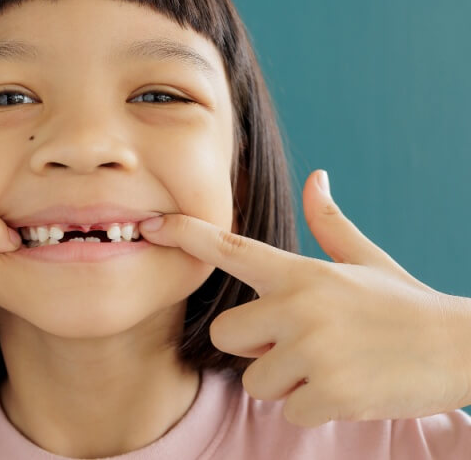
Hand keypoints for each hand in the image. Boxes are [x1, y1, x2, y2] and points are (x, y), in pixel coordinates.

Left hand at [138, 169, 470, 427]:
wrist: (461, 348)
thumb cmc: (403, 306)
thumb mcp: (365, 261)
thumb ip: (330, 225)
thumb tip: (317, 179)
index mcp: (302, 272)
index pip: (231, 250)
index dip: (186, 235)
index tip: (150, 225)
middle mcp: (299, 305)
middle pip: (225, 335)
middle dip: (254, 349)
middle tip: (303, 346)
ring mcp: (314, 349)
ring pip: (256, 381)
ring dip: (288, 382)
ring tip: (334, 365)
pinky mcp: (331, 392)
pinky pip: (290, 410)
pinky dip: (316, 408)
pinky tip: (350, 388)